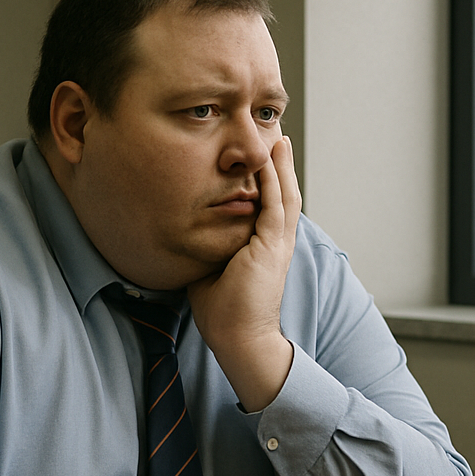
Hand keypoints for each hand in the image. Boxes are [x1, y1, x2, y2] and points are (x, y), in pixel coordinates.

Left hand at [188, 136, 302, 411]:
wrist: (237, 337)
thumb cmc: (222, 310)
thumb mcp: (212, 267)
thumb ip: (209, 246)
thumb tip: (189, 232)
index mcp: (264, 247)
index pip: (269, 205)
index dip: (268, 181)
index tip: (261, 158)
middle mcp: (276, 242)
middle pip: (284, 194)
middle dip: (281, 166)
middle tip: (277, 138)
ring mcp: (277, 244)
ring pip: (285, 195)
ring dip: (282, 166)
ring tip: (278, 140)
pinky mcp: (272, 247)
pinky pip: (275, 206)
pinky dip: (273, 181)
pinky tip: (268, 161)